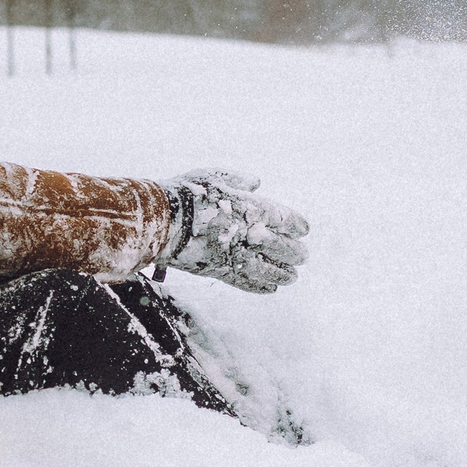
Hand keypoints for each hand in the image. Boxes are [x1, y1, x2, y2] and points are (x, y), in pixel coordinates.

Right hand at [160, 168, 309, 292]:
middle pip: (282, 247)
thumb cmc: (187, 193)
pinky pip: (245, 282)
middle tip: (303, 257)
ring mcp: (235, 255)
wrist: (162, 220)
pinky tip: (270, 289)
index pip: (285, 219)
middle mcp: (249, 234)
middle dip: (294, 253)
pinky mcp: (219, 271)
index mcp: (252, 208)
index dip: (297, 226)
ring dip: (282, 273)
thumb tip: (256, 182)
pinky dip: (259, 286)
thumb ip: (238, 180)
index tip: (304, 230)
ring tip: (292, 277)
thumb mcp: (214, 177)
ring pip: (267, 269)